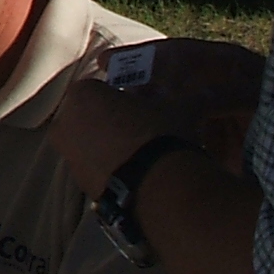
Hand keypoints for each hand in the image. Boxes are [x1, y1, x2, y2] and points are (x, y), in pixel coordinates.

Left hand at [49, 79, 183, 199]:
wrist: (156, 187)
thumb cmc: (161, 134)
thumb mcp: (176, 106)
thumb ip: (183, 95)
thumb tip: (209, 91)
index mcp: (81, 94)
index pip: (98, 86)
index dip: (120, 95)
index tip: (138, 103)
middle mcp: (63, 123)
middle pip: (87, 115)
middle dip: (107, 118)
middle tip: (138, 126)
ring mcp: (68, 156)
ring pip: (88, 143)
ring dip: (106, 144)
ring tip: (139, 151)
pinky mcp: (78, 184)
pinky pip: (93, 167)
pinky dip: (108, 167)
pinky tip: (133, 170)